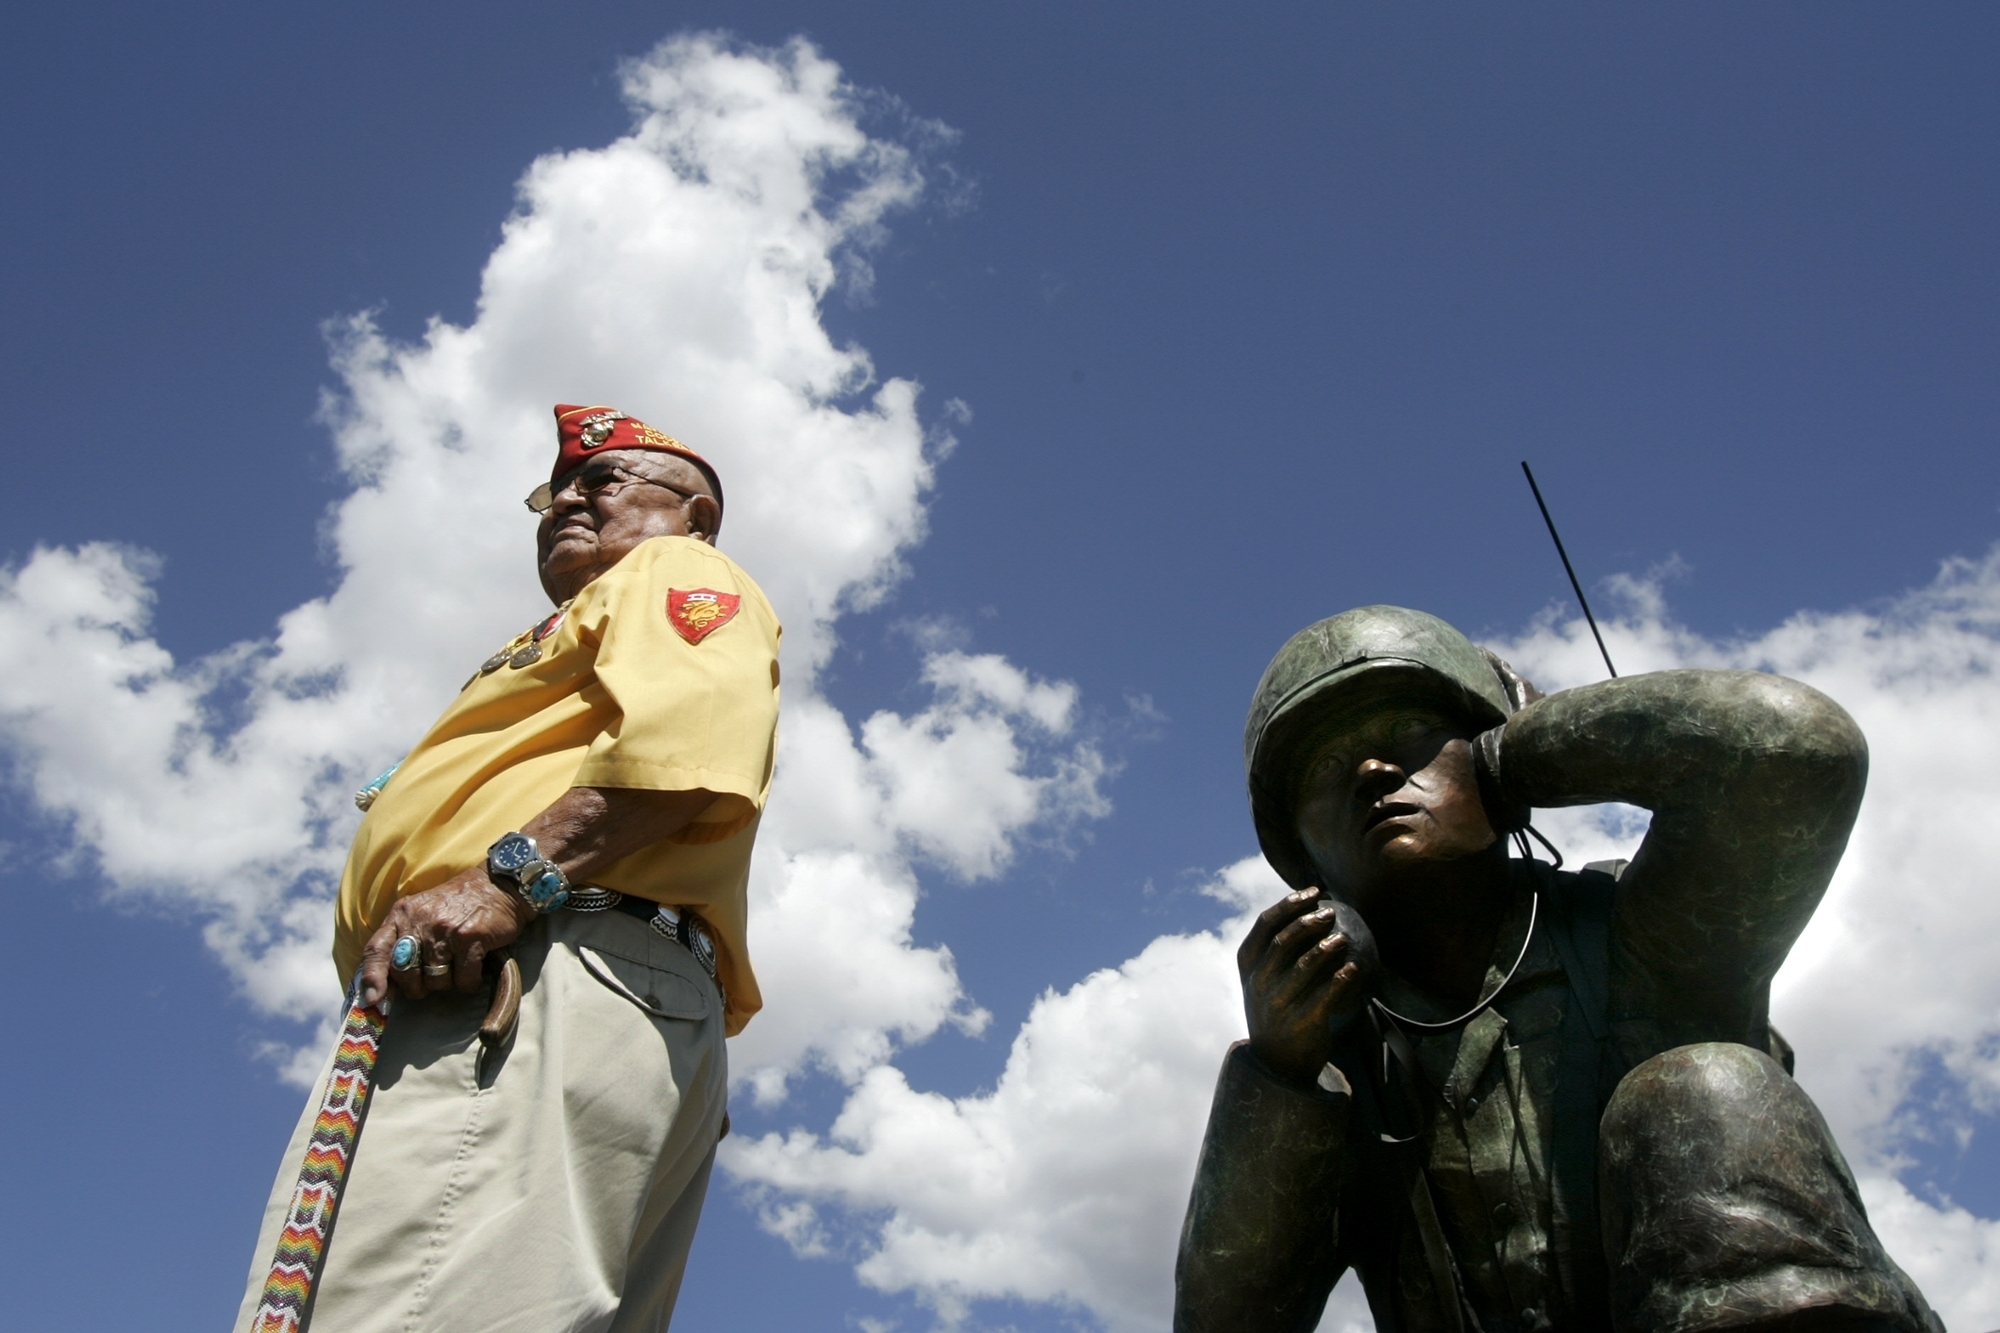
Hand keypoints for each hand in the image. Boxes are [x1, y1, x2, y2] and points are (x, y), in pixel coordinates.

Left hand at [357, 868, 535, 1007]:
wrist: (498, 885)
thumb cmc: (457, 905)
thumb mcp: (421, 913)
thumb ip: (401, 941)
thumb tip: (381, 984)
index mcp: (403, 914)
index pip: (377, 949)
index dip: (372, 977)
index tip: (373, 1000)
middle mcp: (421, 921)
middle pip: (406, 973)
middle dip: (417, 986)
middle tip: (431, 980)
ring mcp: (446, 930)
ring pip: (436, 980)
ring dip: (447, 983)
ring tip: (456, 968)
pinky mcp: (471, 938)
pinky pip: (463, 979)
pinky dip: (469, 982)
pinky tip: (474, 971)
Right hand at [1239, 887, 1374, 1086]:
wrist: (1276, 1061)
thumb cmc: (1276, 1007)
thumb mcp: (1262, 977)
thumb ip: (1276, 947)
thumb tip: (1308, 905)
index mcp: (1248, 965)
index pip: (1265, 924)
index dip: (1290, 903)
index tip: (1314, 891)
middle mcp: (1259, 982)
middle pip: (1284, 941)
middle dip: (1309, 921)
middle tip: (1331, 912)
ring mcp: (1279, 1004)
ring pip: (1305, 967)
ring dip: (1327, 948)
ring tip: (1344, 938)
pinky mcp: (1301, 1023)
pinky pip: (1325, 996)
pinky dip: (1342, 980)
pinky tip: (1355, 968)